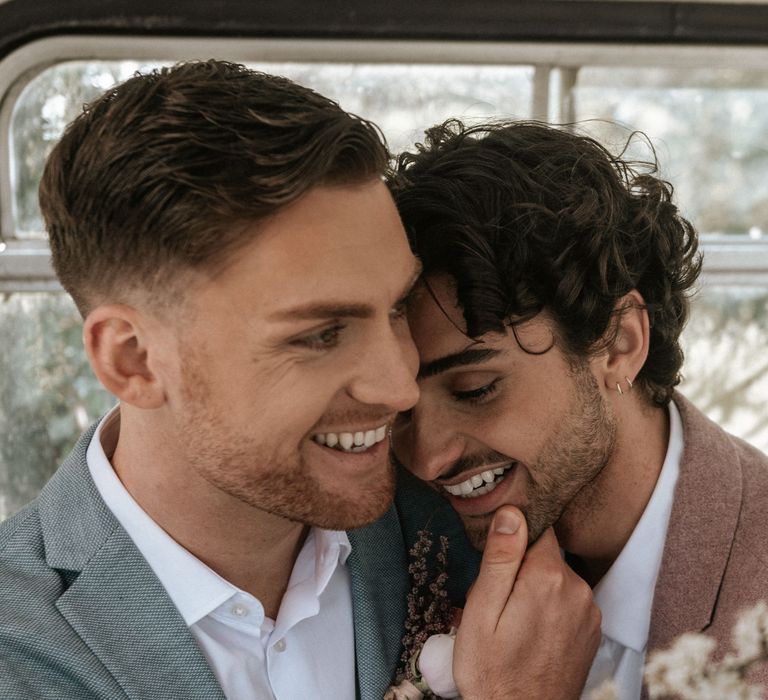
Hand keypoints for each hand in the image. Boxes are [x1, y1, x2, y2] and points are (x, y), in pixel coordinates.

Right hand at [453, 506, 600, 699]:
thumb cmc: (493, 671)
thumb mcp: (481, 611)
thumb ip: (500, 558)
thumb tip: (513, 512)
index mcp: (547, 577)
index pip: (536, 528)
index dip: (513, 539)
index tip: (498, 560)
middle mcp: (577, 589)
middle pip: (545, 555)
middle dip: (520, 569)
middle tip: (498, 602)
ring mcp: (589, 612)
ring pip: (556, 578)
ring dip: (535, 589)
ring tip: (513, 622)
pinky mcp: (592, 630)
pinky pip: (568, 601)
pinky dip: (550, 608)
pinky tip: (531, 633)